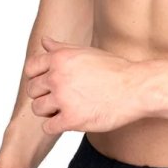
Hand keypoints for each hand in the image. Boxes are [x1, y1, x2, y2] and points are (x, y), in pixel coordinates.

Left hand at [23, 36, 147, 134]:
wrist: (137, 88)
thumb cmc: (115, 70)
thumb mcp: (86, 52)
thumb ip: (61, 48)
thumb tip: (44, 41)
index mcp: (60, 58)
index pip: (30, 68)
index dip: (38, 77)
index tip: (50, 82)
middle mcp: (58, 76)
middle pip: (32, 90)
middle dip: (44, 94)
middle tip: (63, 97)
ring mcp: (63, 99)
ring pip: (38, 109)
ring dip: (49, 111)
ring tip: (67, 108)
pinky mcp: (71, 119)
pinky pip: (48, 127)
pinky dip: (57, 126)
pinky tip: (70, 120)